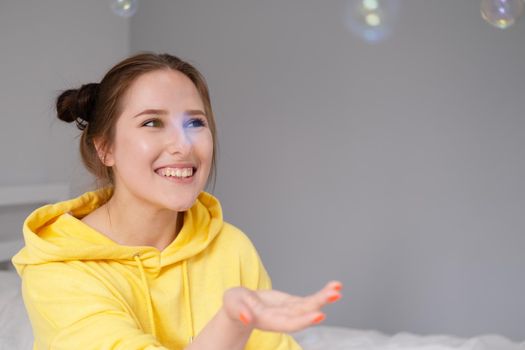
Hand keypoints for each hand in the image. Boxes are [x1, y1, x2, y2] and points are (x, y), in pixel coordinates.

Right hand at [222, 281, 342, 332]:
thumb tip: (246, 318)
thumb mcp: (232, 305)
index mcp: (267, 320)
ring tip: (338, 287)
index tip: (320, 314)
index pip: (288, 322)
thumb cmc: (235, 306)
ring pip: (310, 305)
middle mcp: (282, 317)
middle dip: (319, 303)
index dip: (304, 320)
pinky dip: (322, 293)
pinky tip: (335, 286)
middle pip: (303, 312)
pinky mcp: (292, 303)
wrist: (240, 307)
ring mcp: (289, 310)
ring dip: (324, 297)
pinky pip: (310, 299)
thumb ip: (239, 311)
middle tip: (335, 295)